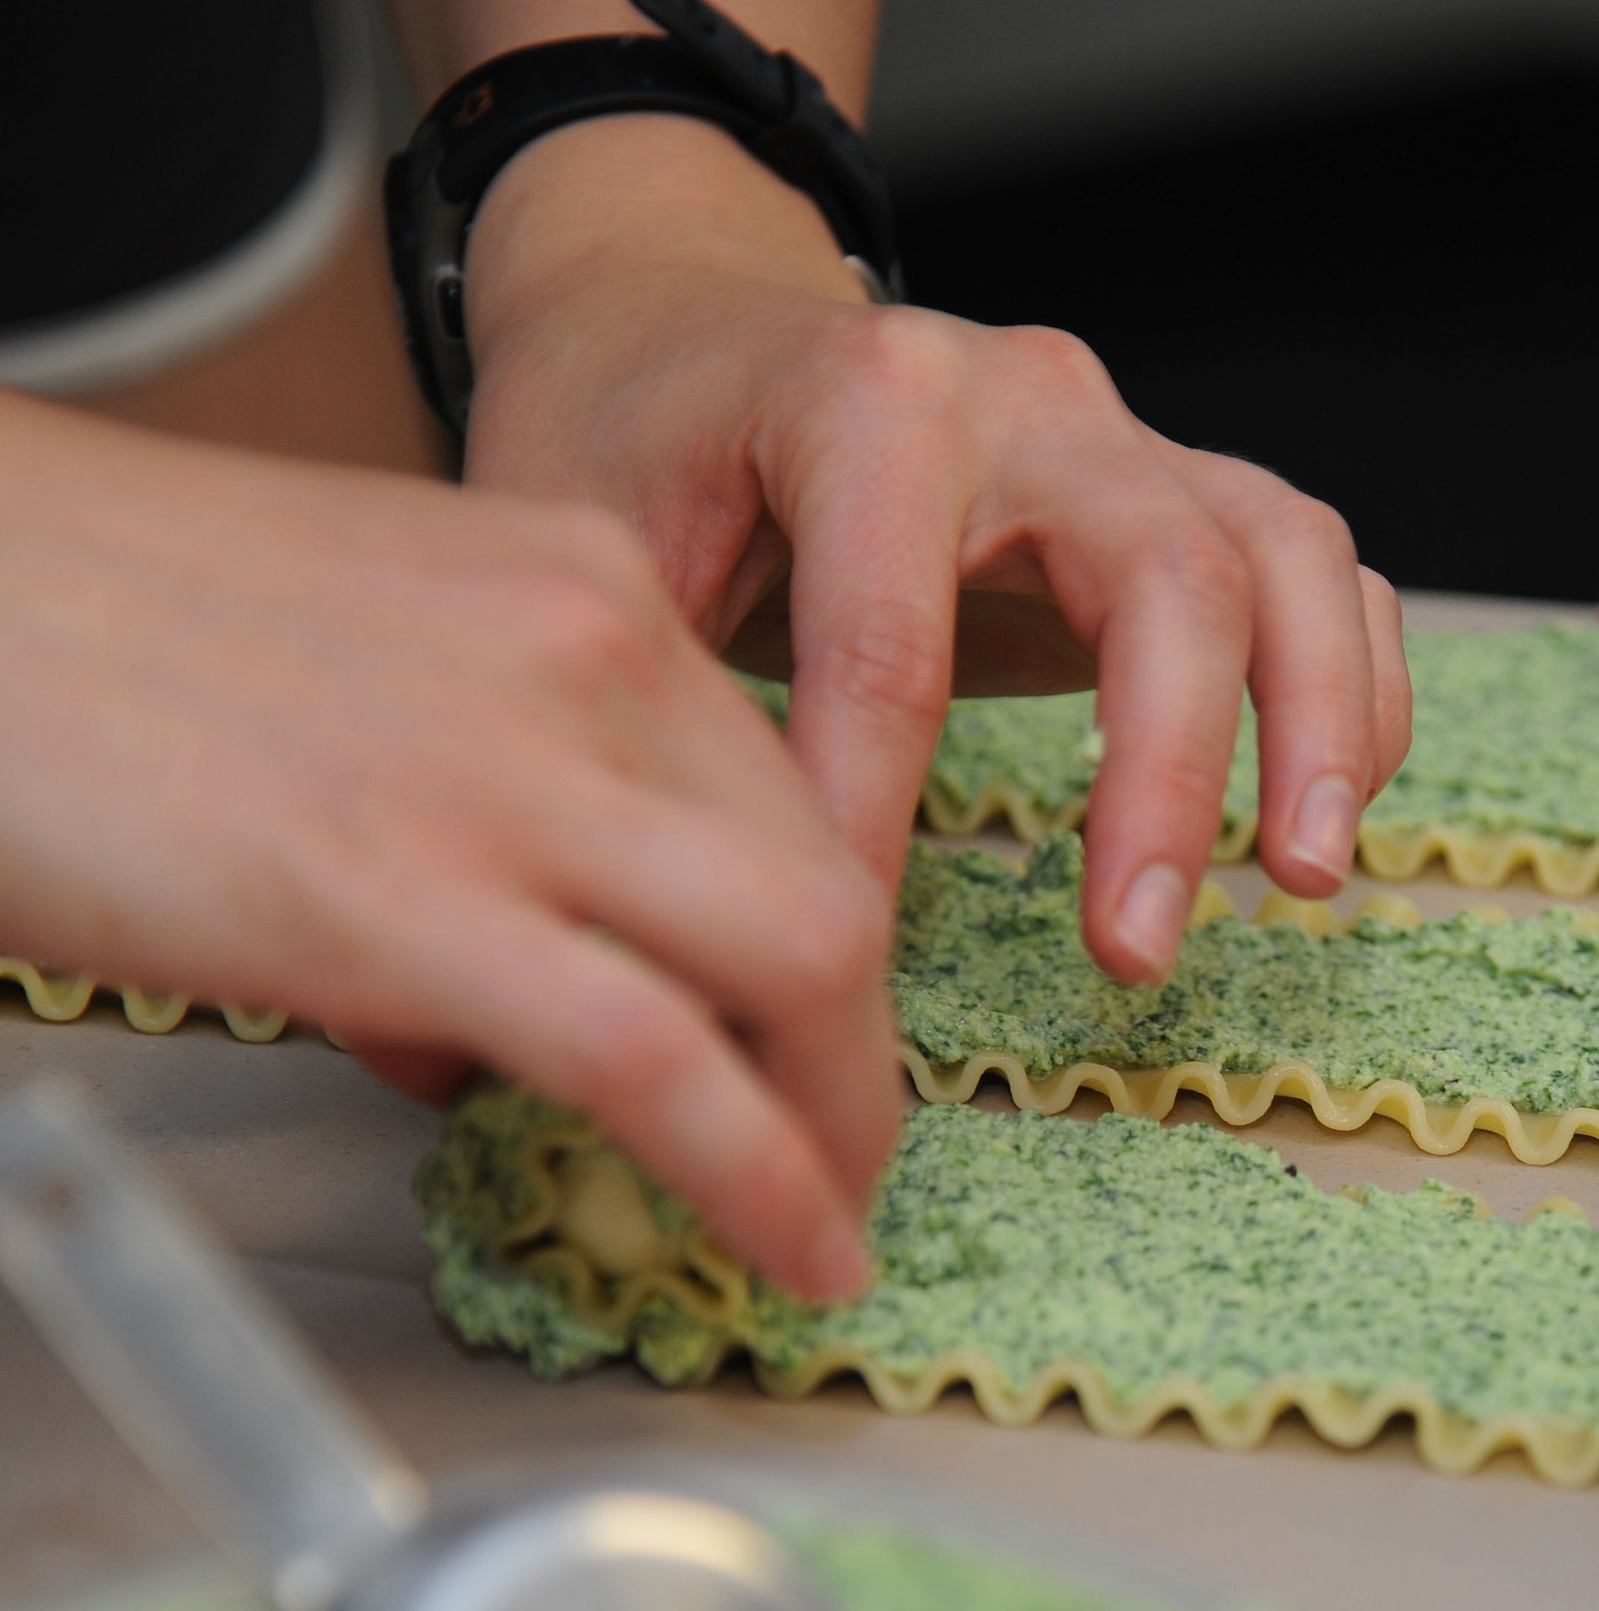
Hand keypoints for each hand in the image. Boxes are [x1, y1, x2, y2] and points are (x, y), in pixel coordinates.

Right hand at [0, 245, 895, 1298]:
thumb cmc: (57, 609)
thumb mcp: (344, 651)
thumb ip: (462, 788)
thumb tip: (477, 993)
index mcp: (570, 580)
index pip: (776, 789)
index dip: (818, 943)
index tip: (817, 1037)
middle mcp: (585, 656)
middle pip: (828, 881)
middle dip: (861, 1048)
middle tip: (848, 1153)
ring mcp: (507, 776)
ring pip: (796, 964)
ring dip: (840, 1123)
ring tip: (827, 1229)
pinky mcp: (404, 902)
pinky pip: (659, 1062)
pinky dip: (759, 1174)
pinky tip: (788, 1248)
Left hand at [461, 116, 1411, 982]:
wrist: (680, 318)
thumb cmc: (626, 435)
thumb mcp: (585, 542)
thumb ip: (647, 692)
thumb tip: (708, 907)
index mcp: (865, 401)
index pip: (891, 647)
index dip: (871, 827)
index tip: (841, 972)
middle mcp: (1019, 395)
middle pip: (1159, 574)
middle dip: (1162, 777)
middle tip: (1132, 950)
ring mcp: (1108, 431)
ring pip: (1279, 553)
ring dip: (1312, 724)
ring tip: (1297, 883)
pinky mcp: (1156, 482)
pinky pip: (1306, 564)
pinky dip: (1345, 679)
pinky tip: (1317, 811)